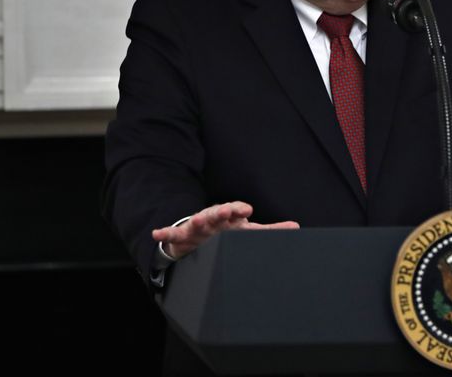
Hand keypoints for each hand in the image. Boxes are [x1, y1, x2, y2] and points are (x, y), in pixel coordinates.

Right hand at [151, 201, 298, 259]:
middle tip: (227, 211)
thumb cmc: (227, 234)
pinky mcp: (181, 236)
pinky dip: (164, 233)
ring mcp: (196, 227)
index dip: (240, 209)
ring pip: (197, 222)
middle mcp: (213, 220)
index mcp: (230, 218)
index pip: (235, 210)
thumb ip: (270, 230)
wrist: (200, 241)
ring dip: (198, 220)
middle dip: (222, 211)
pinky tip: (156, 233)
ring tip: (198, 219)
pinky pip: (171, 233)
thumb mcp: (248, 232)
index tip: (247, 210)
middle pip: (217, 213)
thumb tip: (295, 227)